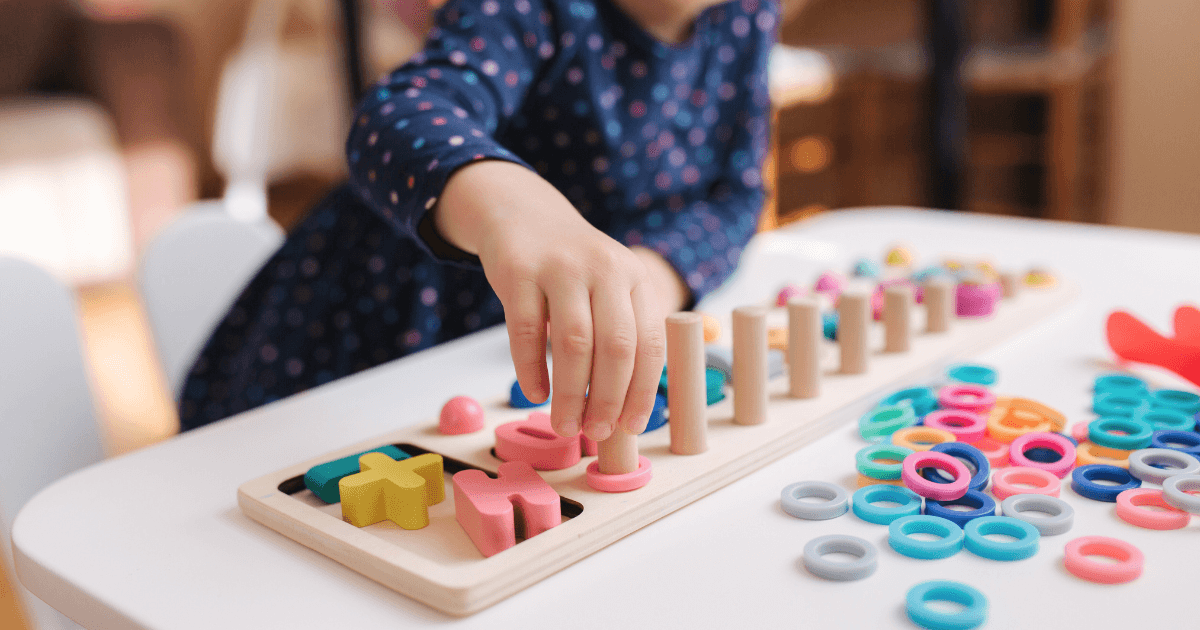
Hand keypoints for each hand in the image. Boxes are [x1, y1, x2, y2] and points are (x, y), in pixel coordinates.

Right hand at [435, 161, 668, 439]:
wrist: (522, 215)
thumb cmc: (570, 270)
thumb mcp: (608, 286)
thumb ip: (620, 333)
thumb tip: (624, 409)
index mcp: (634, 277)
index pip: (650, 343)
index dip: (643, 390)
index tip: (631, 427)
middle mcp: (605, 268)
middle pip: (616, 346)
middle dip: (609, 399)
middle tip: (596, 432)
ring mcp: (561, 267)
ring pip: (574, 343)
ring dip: (571, 394)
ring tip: (565, 425)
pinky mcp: (519, 271)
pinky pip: (527, 331)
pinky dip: (531, 370)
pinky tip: (534, 393)